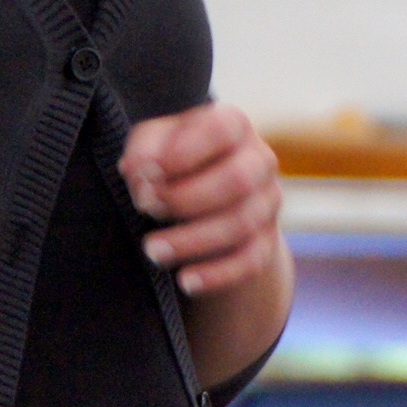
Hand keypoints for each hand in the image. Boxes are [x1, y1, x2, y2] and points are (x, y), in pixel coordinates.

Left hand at [119, 103, 282, 296]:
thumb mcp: (155, 145)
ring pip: (241, 224)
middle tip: (146, 209)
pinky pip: (251, 261)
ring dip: (192, 240)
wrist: (205, 203)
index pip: (221, 130)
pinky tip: (185, 280)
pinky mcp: (266, 242)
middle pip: (237, 180)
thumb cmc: (174, 164)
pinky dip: (217, 274)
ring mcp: (267, 203)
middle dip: (186, 199)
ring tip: (152, 250)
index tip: (145, 174)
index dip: (183, 153)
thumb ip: (145, 149)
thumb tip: (139, 170)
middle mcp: (259, 160)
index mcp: (233, 126)